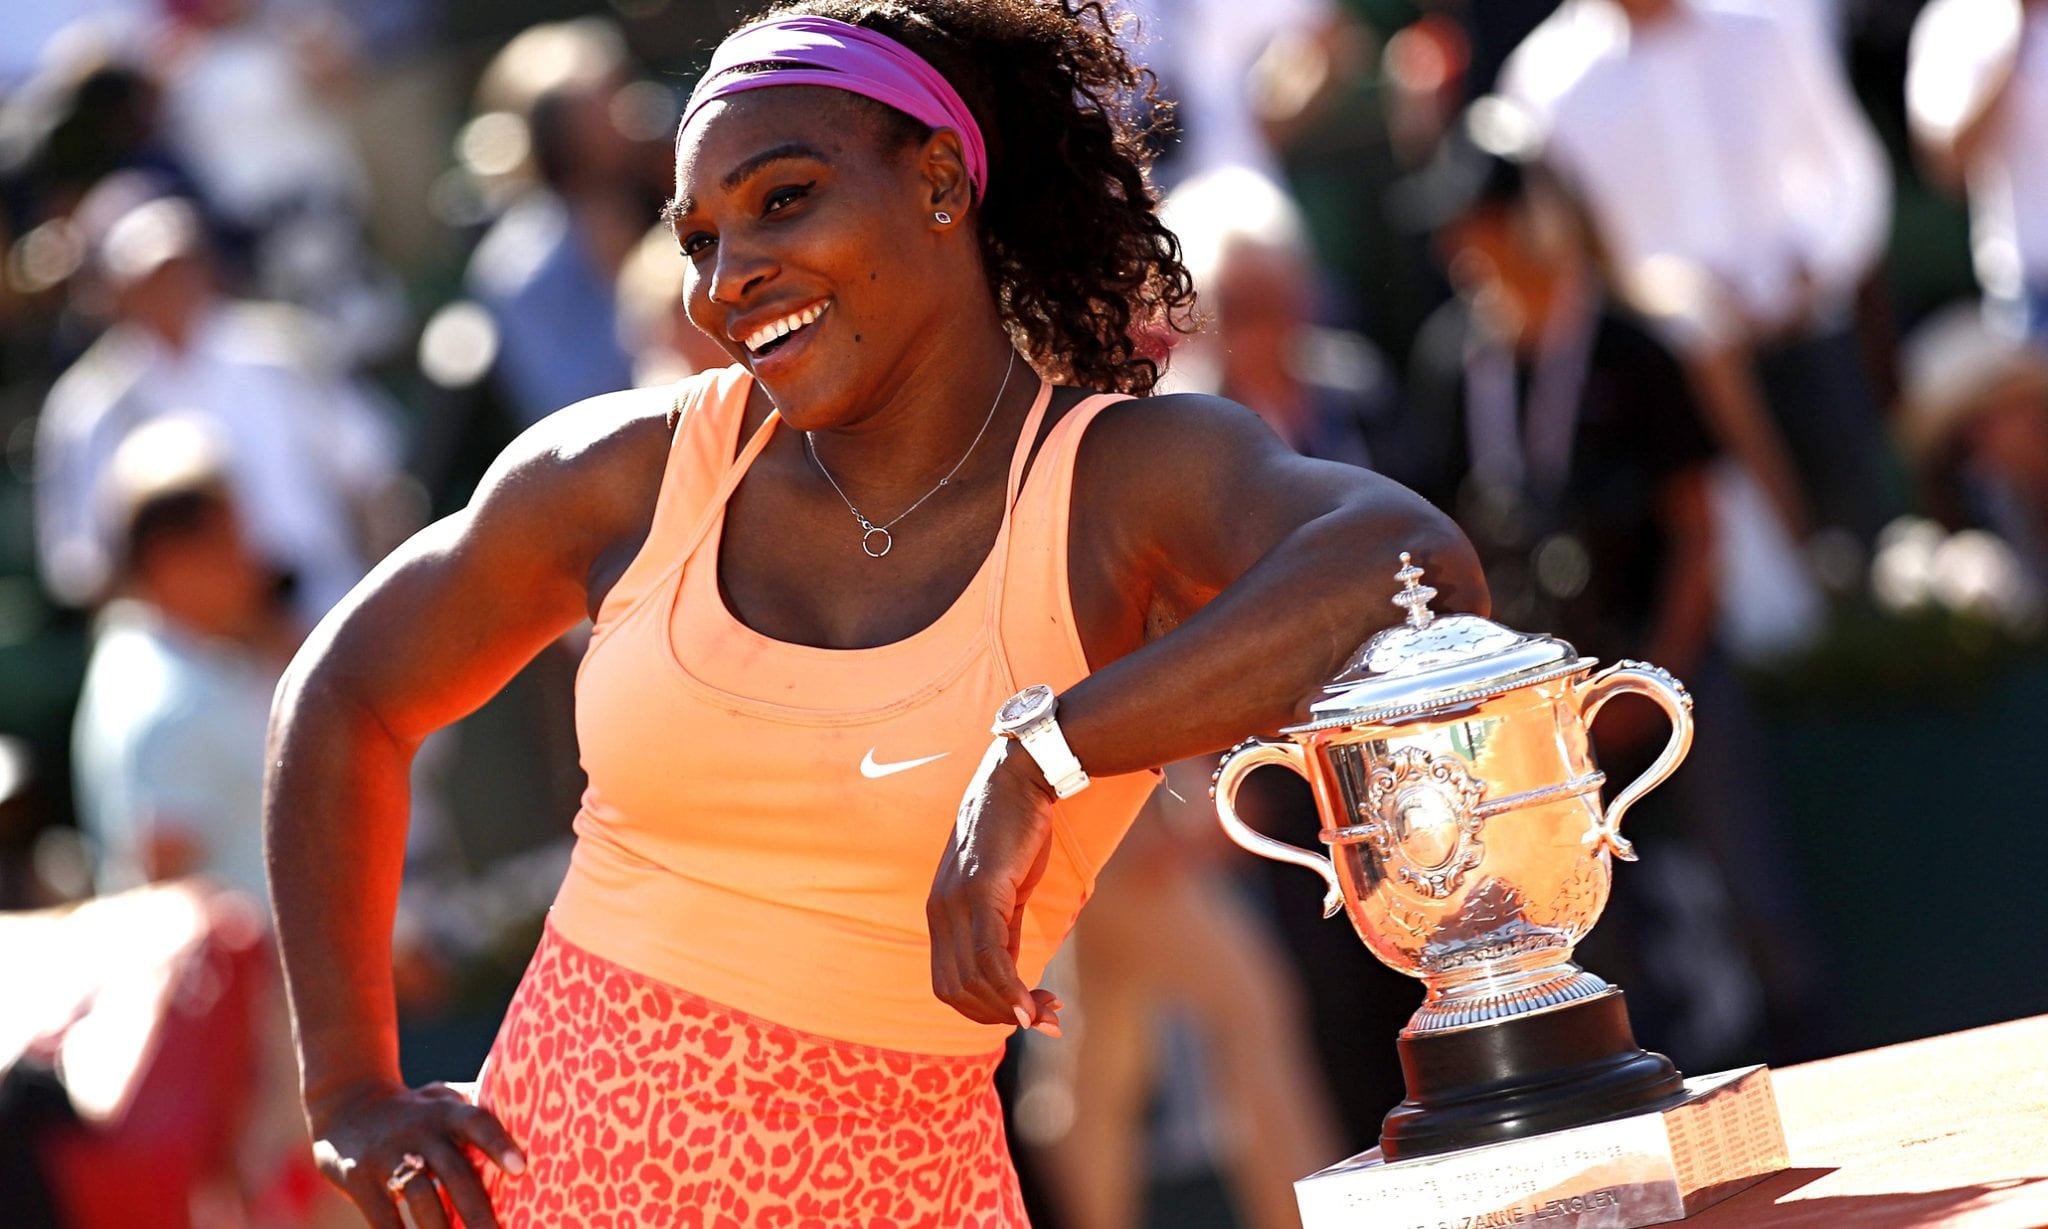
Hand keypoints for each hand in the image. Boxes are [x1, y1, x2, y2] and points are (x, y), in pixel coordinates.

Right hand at [308, 1077, 524, 1228]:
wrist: (344, 1103)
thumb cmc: (413, 1111)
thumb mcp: (440, 1101)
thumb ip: (475, 1115)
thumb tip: (532, 1128)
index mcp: (446, 1112)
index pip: (478, 1122)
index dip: (499, 1144)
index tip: (521, 1168)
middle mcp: (418, 1131)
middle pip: (454, 1171)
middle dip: (477, 1209)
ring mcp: (386, 1154)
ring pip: (420, 1197)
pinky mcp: (357, 1178)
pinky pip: (383, 1217)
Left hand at [927, 739, 1065, 1037]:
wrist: (1021, 779)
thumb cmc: (1017, 833)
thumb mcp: (1006, 893)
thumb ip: (1002, 934)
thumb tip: (1013, 983)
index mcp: (941, 915)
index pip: (949, 986)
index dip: (985, 1011)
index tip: (1027, 1014)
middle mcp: (940, 913)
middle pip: (956, 992)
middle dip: (999, 1017)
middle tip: (1044, 1019)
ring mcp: (956, 902)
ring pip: (973, 981)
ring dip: (1010, 1008)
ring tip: (1047, 1012)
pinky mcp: (980, 891)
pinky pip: (989, 956)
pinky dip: (1010, 989)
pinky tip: (1032, 1005)